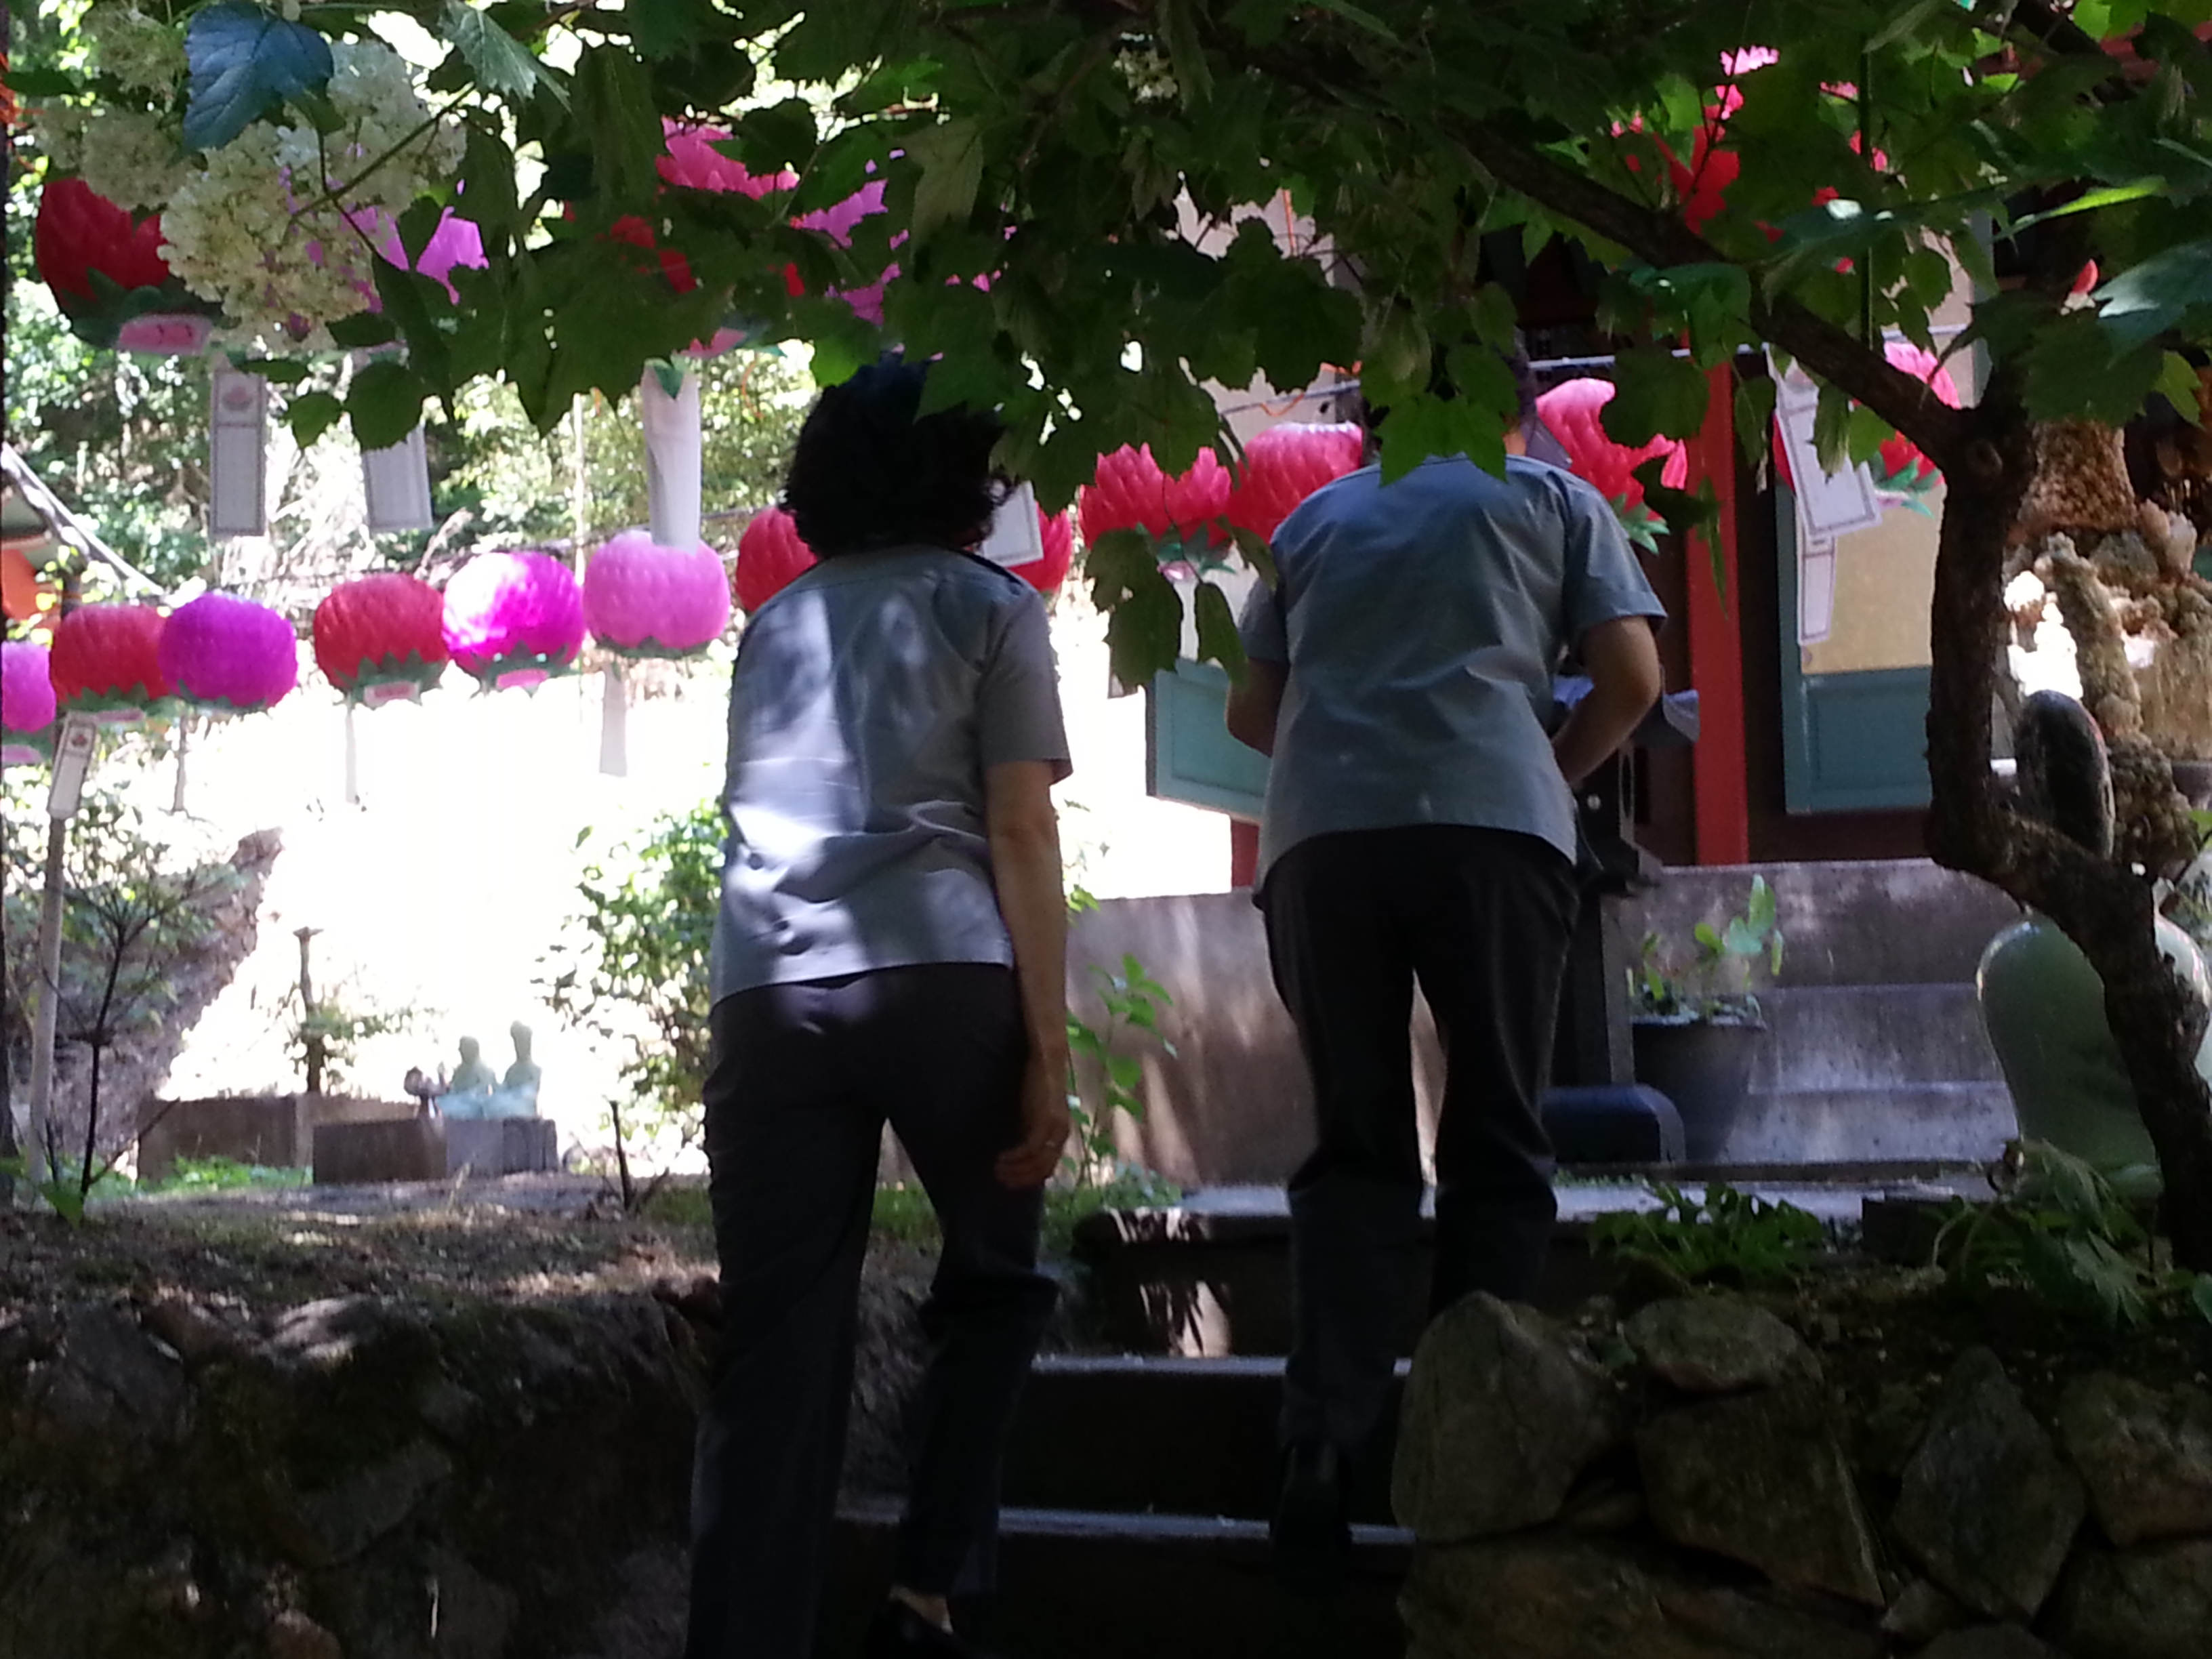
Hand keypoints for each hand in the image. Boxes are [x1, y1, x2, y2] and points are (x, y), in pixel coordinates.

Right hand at [995, 1048, 1070, 1188]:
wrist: (1045, 1060)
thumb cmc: (1037, 1083)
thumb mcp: (1032, 1112)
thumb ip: (1028, 1129)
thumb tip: (1016, 1149)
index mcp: (1060, 1133)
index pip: (1048, 1167)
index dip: (1029, 1179)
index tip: (1010, 1182)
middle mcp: (1061, 1134)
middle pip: (1044, 1169)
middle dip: (1022, 1179)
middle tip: (1002, 1181)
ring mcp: (1055, 1129)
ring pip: (1037, 1162)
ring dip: (1017, 1170)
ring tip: (998, 1171)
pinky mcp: (1045, 1121)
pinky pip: (1030, 1148)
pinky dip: (1016, 1158)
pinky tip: (1002, 1159)